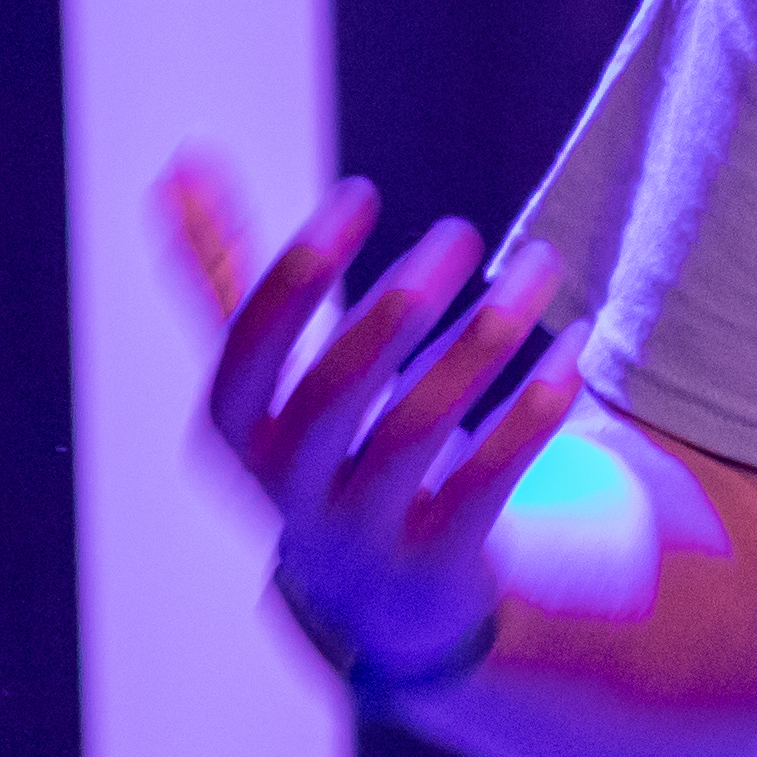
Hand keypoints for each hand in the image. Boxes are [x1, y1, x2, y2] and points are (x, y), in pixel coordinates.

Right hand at [170, 152, 599, 699]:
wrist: (374, 600)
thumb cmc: (317, 445)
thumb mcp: (267, 372)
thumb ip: (225, 268)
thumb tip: (183, 156)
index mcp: (235, 431)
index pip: (247, 348)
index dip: (297, 273)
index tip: (360, 194)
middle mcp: (287, 489)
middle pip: (333, 395)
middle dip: (394, 309)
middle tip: (460, 232)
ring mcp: (361, 533)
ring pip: (417, 434)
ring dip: (481, 344)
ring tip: (539, 266)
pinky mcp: (437, 561)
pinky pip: (488, 482)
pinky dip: (532, 413)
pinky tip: (574, 348)